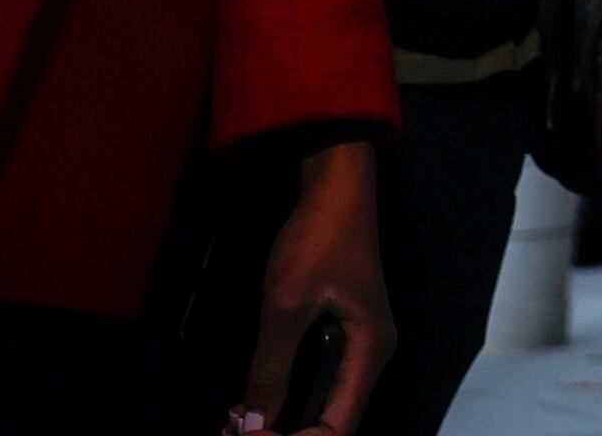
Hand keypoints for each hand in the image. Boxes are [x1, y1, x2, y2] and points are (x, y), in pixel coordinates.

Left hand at [241, 137, 389, 433]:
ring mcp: (357, 346)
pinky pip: (317, 383)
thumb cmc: (317, 241)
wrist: (336, 189)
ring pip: (322, 405)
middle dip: (284, 434)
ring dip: (282, 421)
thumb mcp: (286, 306)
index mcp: (368, 353)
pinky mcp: (341, 335)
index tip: (247, 435)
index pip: (338, 427)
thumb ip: (270, 369)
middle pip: (332, 422)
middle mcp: (369, 357)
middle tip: (232, 432)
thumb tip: (251, 425)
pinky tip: (253, 401)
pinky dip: (286, 399)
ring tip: (237, 425)